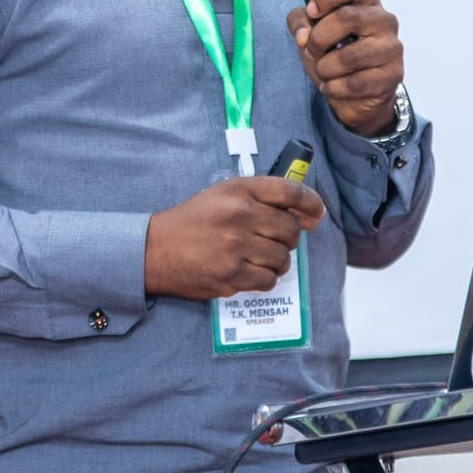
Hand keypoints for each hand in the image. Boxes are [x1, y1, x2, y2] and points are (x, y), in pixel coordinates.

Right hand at [143, 177, 325, 299]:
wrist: (156, 249)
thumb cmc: (193, 221)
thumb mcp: (223, 195)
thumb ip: (262, 199)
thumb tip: (306, 216)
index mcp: (239, 191)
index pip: (291, 192)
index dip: (311, 204)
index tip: (316, 214)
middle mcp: (239, 216)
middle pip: (290, 231)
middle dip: (288, 239)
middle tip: (272, 241)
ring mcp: (236, 247)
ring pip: (282, 259)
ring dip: (276, 262)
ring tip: (257, 257)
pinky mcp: (231, 275)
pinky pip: (268, 281)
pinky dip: (264, 279)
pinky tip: (249, 271)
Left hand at [288, 0, 403, 136]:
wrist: (357, 96)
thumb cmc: (337, 57)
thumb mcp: (313, 33)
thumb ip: (300, 23)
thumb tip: (303, 34)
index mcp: (367, 2)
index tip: (312, 11)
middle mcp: (384, 21)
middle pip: (345, 17)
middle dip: (318, 39)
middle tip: (313, 50)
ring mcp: (391, 48)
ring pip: (347, 56)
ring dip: (325, 68)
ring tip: (325, 72)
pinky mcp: (392, 75)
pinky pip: (354, 83)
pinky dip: (334, 88)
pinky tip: (333, 87)